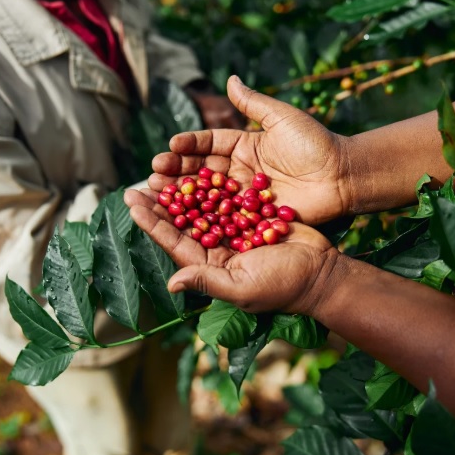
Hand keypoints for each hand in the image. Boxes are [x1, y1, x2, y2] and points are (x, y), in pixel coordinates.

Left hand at [125, 189, 335, 315]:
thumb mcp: (242, 288)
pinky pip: (226, 198)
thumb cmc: (283, 286)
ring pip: (201, 207)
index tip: (132, 202)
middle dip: (160, 203)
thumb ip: (207, 281)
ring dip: (182, 190)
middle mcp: (217, 249)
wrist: (322, 272)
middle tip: (139, 182)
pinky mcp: (251, 218)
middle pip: (182, 223)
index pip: (174, 242)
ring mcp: (234, 232)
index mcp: (209, 266)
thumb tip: (172, 284)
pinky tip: (196, 167)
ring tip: (161, 170)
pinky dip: (211, 184)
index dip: (152, 223)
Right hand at [153, 75, 352, 225]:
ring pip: (207, 195)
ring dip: (182, 195)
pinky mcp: (252, 217)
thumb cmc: (316, 144)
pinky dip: (204, 218)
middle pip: (202, 171)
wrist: (343, 176)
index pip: (209, 144)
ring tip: (158, 192)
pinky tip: (182, 218)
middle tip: (154, 173)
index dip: (189, 145)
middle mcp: (240, 171)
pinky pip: (225, 217)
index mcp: (245, 145)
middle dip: (177, 171)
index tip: (170, 145)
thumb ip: (254, 103)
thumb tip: (230, 78)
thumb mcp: (283, 118)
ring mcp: (244, 196)